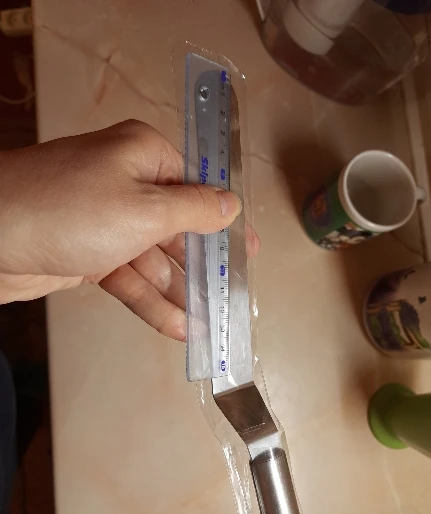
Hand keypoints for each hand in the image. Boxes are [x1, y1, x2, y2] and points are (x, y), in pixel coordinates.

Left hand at [0, 120, 259, 339]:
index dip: (224, 222)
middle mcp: (127, 184)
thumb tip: (233, 204)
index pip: (197, 187)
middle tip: (232, 295)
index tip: (247, 251)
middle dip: (203, 264)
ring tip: (210, 323)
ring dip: (179, 291)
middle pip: (178, 227)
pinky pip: (129, 277)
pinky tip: (178, 328)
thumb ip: (195, 209)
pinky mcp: (89, 254)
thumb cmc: (71, 211)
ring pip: (154, 259)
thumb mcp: (145, 209)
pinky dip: (150, 301)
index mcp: (144, 157)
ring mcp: (106, 222)